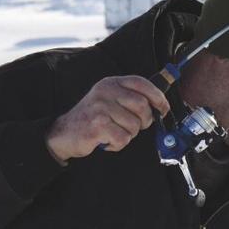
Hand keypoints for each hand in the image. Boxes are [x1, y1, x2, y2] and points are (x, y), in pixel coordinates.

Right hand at [45, 76, 170, 161]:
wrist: (64, 133)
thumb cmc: (92, 119)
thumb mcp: (109, 100)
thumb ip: (130, 99)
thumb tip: (160, 105)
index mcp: (111, 83)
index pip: (141, 83)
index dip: (157, 96)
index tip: (163, 108)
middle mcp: (105, 92)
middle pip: (142, 105)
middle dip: (144, 121)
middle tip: (135, 127)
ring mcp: (100, 108)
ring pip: (134, 125)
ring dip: (129, 135)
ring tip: (114, 133)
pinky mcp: (97, 125)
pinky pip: (122, 138)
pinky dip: (118, 144)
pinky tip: (107, 141)